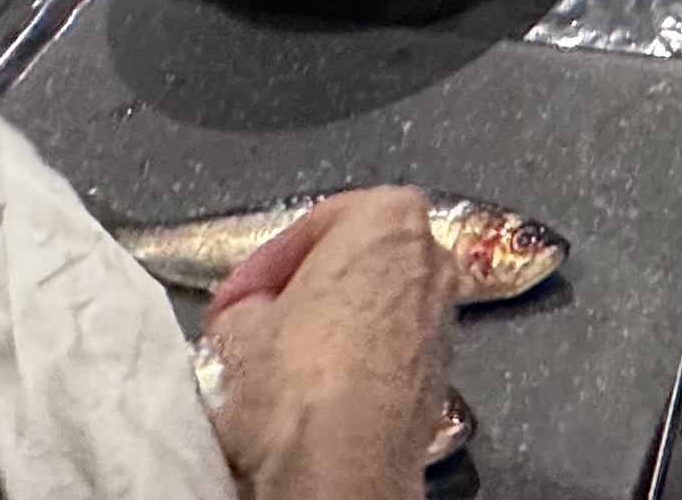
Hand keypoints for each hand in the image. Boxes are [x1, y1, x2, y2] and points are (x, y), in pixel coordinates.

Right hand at [200, 188, 456, 499]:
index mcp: (389, 217)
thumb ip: (249, 301)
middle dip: (306, 291)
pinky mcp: (441, 377)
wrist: (342, 463)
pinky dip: (356, 367)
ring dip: (331, 330)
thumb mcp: (239, 324)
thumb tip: (249, 313)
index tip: (237, 295)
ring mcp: (443, 320)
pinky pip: (389, 357)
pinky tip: (315, 395)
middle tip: (257, 321)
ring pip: (375, 311)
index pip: (317, 223)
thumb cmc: (300, 378)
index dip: (265, 264)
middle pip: (356, 263)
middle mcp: (432, 258)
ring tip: (279, 364)